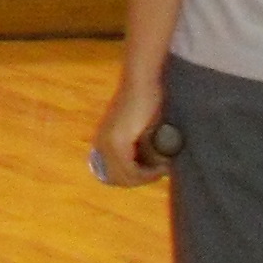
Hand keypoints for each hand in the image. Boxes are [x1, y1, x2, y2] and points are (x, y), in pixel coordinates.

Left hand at [92, 70, 168, 188]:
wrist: (143, 82)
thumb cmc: (147, 103)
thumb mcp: (141, 132)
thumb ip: (139, 150)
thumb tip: (149, 170)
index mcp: (102, 142)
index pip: (112, 176)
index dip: (134, 180)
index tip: (153, 174)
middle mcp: (100, 144)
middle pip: (117, 179)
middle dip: (140, 180)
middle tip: (160, 172)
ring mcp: (107, 144)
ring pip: (124, 177)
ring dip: (146, 177)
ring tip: (162, 169)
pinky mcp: (117, 142)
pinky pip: (130, 170)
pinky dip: (147, 173)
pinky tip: (161, 167)